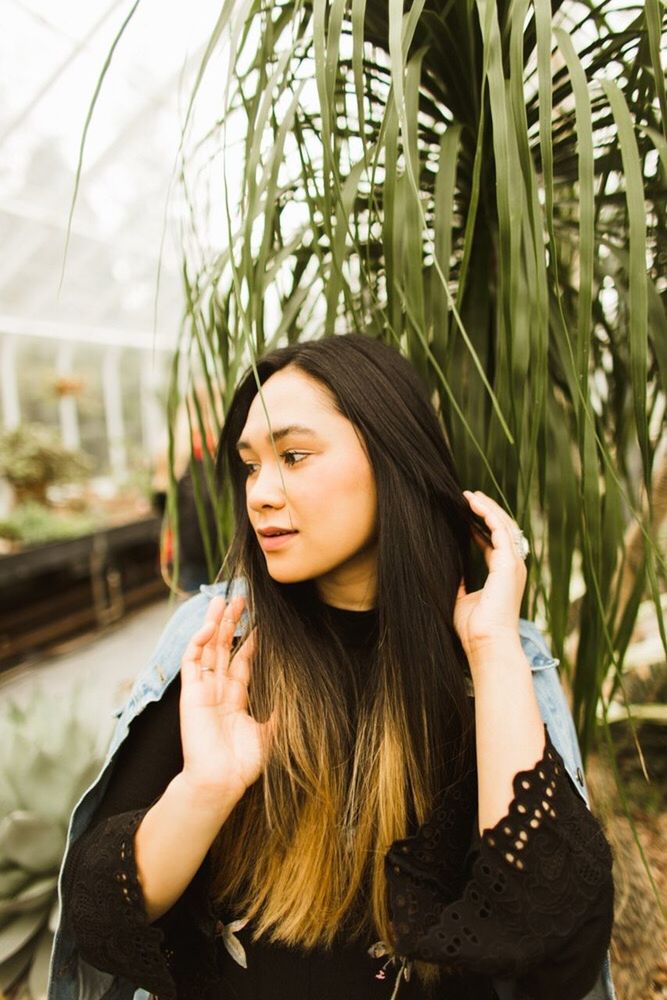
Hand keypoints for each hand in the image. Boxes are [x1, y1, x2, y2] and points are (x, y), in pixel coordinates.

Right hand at [179, 595, 272, 802]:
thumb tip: (302, 693)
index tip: (261, 620)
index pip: (242, 660)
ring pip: (207, 648)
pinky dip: (197, 642)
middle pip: (224, 647)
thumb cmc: (244, 764)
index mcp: (236, 698)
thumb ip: (281, 711)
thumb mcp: (271, 732)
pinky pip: (192, 661)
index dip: (251, 640)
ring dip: (213, 623)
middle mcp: (218, 690)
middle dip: (231, 623)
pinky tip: (207, 625)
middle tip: (241, 598)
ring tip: (222, 599)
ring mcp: (203, 689)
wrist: (220, 782)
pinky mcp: (191, 693)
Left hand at [454, 490, 526, 656]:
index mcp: (503, 575)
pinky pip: (500, 529)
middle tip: (470, 497)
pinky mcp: (509, 563)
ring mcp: (514, 564)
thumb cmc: (475, 629)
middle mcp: (512, 567)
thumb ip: (461, 583)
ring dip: (488, 507)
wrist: (487, 643)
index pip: (496, 544)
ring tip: (471, 495)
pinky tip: (474, 503)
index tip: (467, 516)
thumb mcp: (463, 599)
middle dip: (487, 512)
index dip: (482, 527)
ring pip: (504, 525)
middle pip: (503, 530)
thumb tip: (450, 570)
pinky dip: (488, 513)